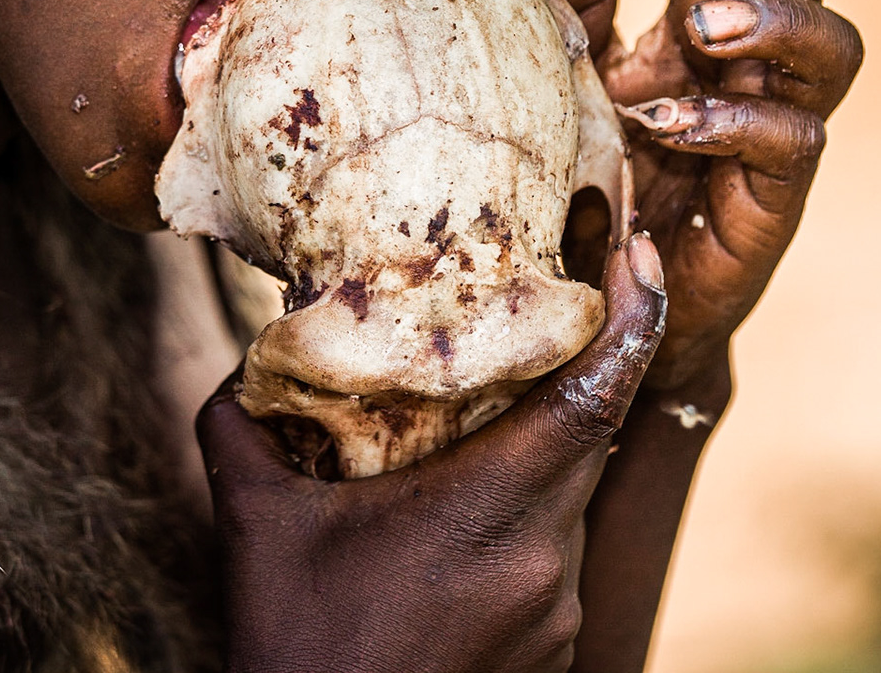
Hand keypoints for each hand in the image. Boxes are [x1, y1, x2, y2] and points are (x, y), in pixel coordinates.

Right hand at [199, 234, 667, 672]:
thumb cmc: (295, 648)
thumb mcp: (254, 526)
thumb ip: (242, 424)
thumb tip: (246, 362)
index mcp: (487, 511)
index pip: (594, 394)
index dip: (629, 314)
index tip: (638, 247)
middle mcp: (544, 560)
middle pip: (591, 432)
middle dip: (583, 361)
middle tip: (565, 291)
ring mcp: (558, 612)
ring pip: (571, 494)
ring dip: (541, 447)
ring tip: (488, 410)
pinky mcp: (556, 650)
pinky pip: (556, 553)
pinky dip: (526, 515)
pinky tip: (468, 513)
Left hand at [537, 0, 861, 391]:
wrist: (610, 295)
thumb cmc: (595, 167)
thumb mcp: (572, 69)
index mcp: (705, 9)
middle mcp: (757, 57)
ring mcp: (778, 120)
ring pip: (829, 46)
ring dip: (773, 20)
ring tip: (703, 23)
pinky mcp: (778, 194)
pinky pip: (792, 143)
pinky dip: (737, 124)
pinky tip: (671, 123)